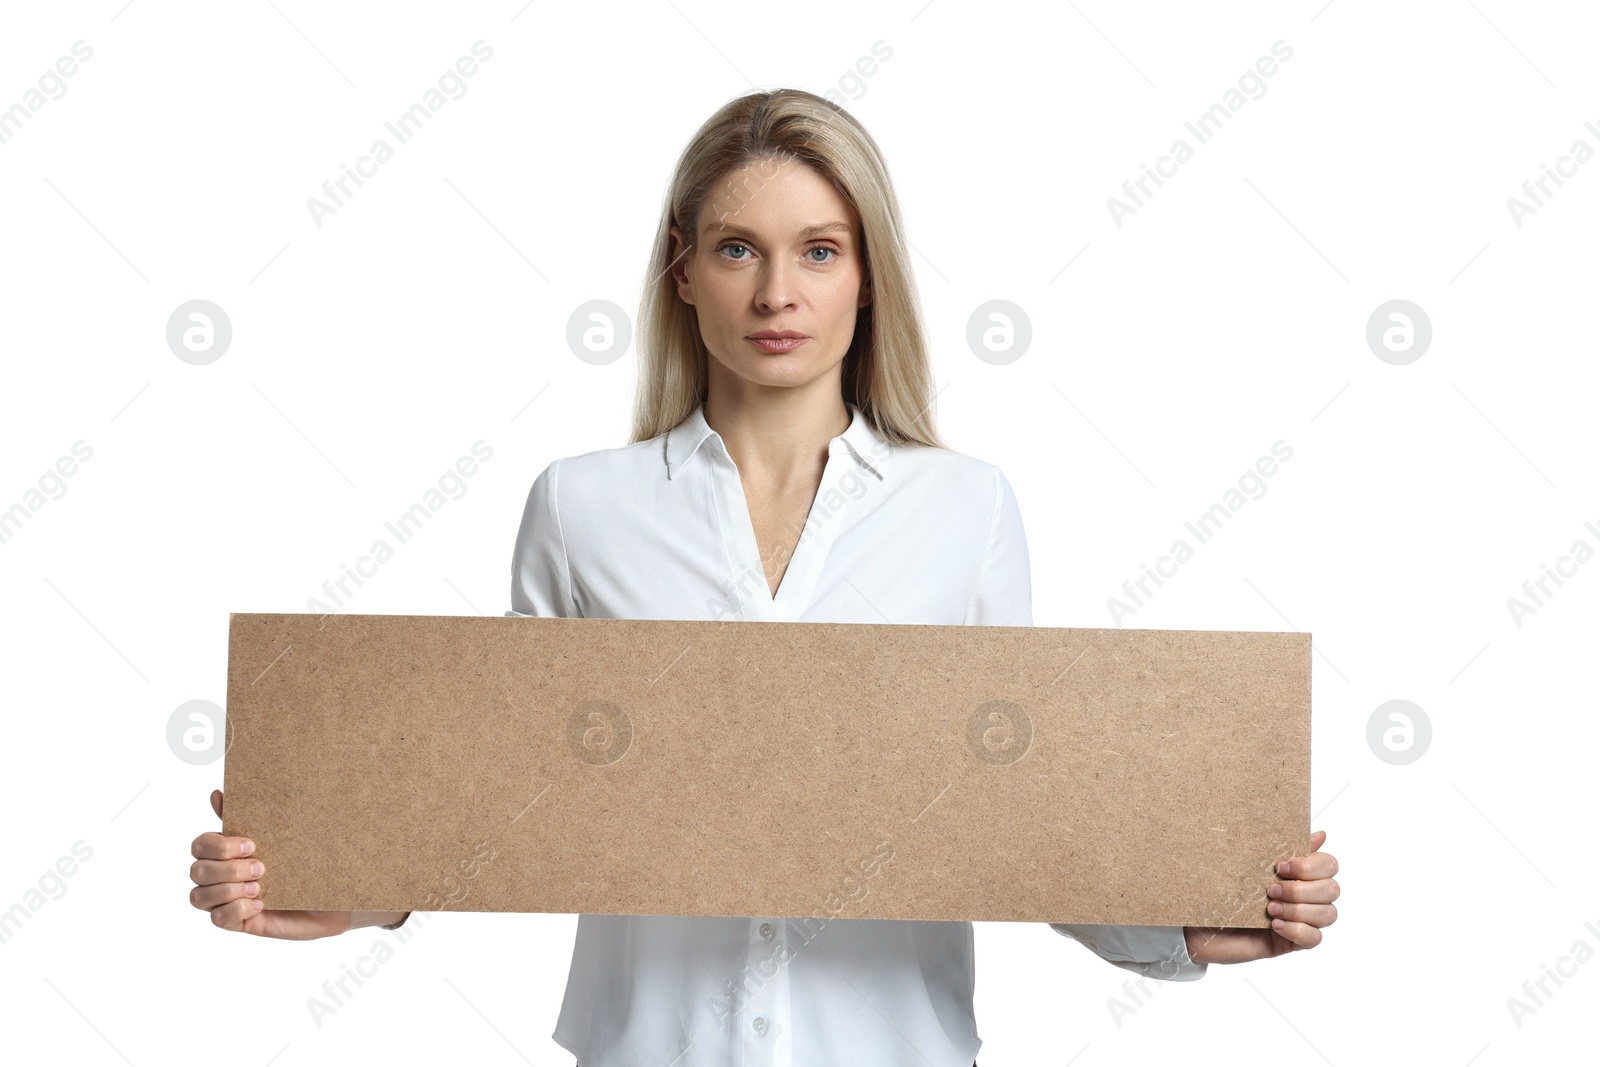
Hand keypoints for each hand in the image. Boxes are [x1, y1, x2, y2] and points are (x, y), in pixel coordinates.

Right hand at [189, 789, 358, 939]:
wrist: (334, 894)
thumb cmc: (308, 861)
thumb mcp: (283, 837)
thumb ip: (251, 818)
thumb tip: (217, 795)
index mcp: (228, 852)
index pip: (199, 846)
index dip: (217, 846)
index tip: (251, 844)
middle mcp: (221, 876)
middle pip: (196, 871)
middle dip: (227, 869)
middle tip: (261, 867)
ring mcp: (228, 900)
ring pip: (198, 897)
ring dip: (228, 890)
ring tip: (259, 887)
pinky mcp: (240, 922)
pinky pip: (218, 919)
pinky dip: (236, 910)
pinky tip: (260, 904)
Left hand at [1183, 829, 1338, 963]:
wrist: (1195, 922)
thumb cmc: (1218, 889)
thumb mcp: (1245, 864)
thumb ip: (1279, 848)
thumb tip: (1321, 834)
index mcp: (1295, 872)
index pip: (1329, 865)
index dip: (1311, 865)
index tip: (1279, 866)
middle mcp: (1303, 895)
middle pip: (1332, 889)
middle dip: (1303, 889)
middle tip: (1271, 890)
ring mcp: (1299, 919)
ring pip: (1328, 914)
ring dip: (1299, 910)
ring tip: (1270, 908)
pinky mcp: (1291, 942)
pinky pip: (1314, 939)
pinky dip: (1298, 930)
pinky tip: (1275, 926)